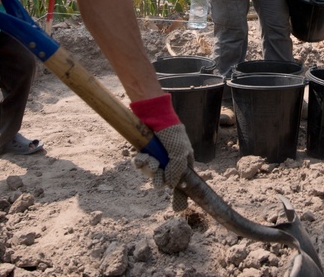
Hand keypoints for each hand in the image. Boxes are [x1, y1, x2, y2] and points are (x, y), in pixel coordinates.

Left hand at [130, 95, 193, 211]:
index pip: (183, 181)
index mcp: (183, 160)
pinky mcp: (144, 151)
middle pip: (164, 179)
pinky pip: (141, 164)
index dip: (180, 194)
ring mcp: (157, 156)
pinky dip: (140, 162)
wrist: (154, 115)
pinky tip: (140, 158)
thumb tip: (170, 185)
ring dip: (149, 169)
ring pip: (151, 172)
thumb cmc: (171, 133)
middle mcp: (170, 160)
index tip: (178, 208)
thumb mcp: (180, 153)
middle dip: (159, 179)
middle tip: (157, 176)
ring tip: (149, 161)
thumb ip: (177, 171)